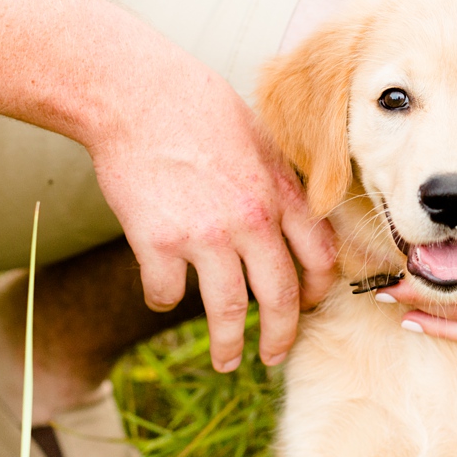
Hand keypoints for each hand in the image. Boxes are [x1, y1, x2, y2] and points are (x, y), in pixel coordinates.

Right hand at [88, 66, 335, 371]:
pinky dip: (163, 300)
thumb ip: (284, 182)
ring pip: (226, 311)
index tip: (308, 304)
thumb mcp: (264, 138)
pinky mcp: (156, 242)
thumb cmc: (200, 108)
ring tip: (228, 362)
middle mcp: (252, 221)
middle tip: (275, 356)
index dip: (317, 290)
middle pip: (280, 297)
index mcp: (283, 195)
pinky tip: (162, 296)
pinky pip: (165, 292)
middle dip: (281, 336)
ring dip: (228, 344)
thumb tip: (303, 218)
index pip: (320, 259)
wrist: (136, 94)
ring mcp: (204, 235)